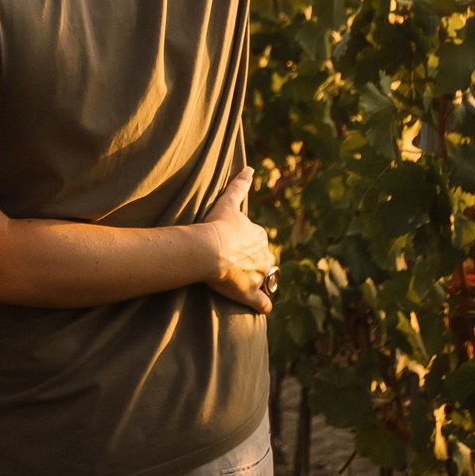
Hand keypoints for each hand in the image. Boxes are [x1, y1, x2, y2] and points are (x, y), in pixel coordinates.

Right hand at [200, 169, 278, 312]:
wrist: (208, 249)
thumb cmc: (217, 225)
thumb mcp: (229, 202)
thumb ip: (239, 186)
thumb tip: (249, 168)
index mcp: (259, 236)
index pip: (259, 240)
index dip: (248, 242)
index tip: (235, 244)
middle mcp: (264, 257)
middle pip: (265, 260)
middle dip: (257, 263)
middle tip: (239, 264)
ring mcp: (258, 277)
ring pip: (266, 281)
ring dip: (259, 282)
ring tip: (245, 283)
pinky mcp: (250, 294)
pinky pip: (263, 304)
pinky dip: (262, 305)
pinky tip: (260, 306)